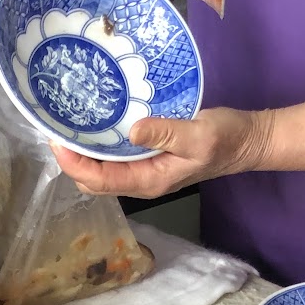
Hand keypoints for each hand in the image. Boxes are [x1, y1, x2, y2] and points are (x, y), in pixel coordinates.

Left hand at [51, 108, 271, 198]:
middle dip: (71, 159)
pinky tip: (94, 124)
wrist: (248, 141)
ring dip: (82, 153)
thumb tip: (132, 130)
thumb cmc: (225, 139)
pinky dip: (99, 145)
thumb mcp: (197, 134)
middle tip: (57, 127)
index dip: (73, 163)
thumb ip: (165, 133)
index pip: (99, 180)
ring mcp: (145, 171)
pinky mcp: (149, 158)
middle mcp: (142, 181)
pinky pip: (115, 158)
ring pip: (101, 170)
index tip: (56, 140)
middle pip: (93, 179)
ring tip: (67, 124)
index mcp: (149, 181)